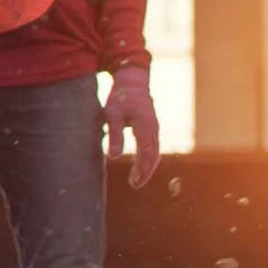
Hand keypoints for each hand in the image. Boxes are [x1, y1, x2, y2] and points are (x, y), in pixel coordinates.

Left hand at [104, 67, 160, 186]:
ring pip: (155, 153)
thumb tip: (114, 157)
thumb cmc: (120, 97)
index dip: (142, 169)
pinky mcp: (152, 129)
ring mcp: (155, 129)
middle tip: (134, 185)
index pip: (147, 153)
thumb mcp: (112, 114)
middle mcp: (154, 129)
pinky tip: (140, 167)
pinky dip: (148, 160)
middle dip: (145, 172)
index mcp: (145, 126)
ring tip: (136, 180)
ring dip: (147, 168)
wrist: (133, 82)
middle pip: (154, 156)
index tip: (134, 181)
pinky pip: (153, 148)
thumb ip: (114, 135)